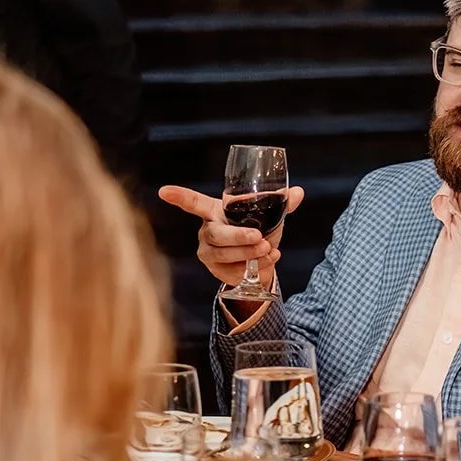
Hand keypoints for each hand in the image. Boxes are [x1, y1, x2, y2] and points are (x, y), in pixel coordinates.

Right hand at [159, 185, 303, 288]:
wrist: (262, 261)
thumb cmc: (261, 230)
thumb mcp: (271, 216)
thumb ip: (282, 204)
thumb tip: (297, 192)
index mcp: (216, 210)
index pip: (194, 202)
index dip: (179, 197)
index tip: (163, 191)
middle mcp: (208, 229)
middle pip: (215, 234)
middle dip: (237, 236)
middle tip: (259, 237)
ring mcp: (209, 251)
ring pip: (223, 253)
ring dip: (247, 252)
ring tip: (267, 249)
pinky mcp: (215, 269)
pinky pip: (231, 269)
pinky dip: (253, 265)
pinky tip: (269, 259)